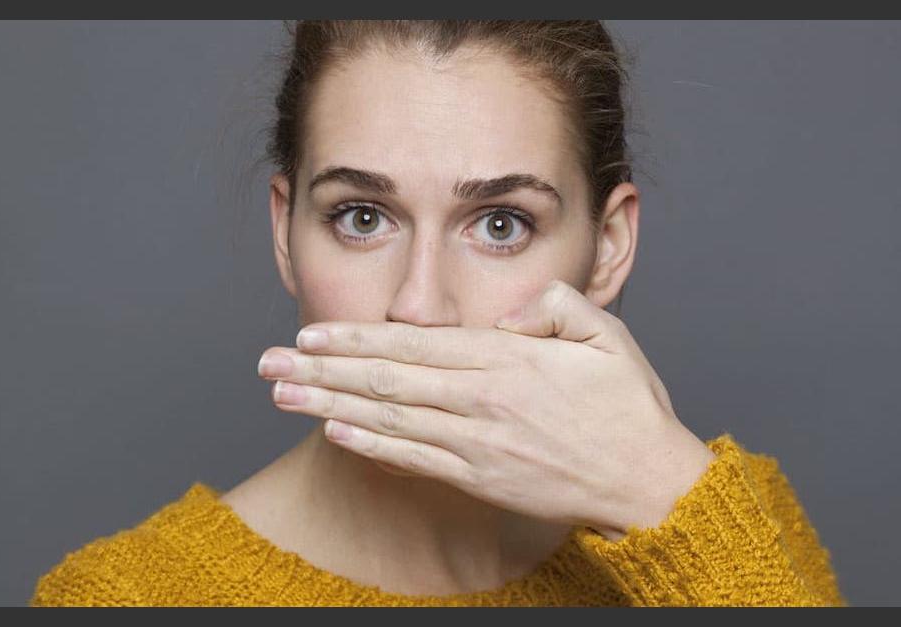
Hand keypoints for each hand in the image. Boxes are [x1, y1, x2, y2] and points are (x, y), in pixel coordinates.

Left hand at [257, 279, 716, 540]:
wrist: (649, 482)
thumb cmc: (628, 406)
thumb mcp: (606, 334)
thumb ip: (553, 306)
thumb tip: (506, 313)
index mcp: (508, 361)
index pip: (415, 343)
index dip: (356, 338)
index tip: (311, 332)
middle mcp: (482, 402)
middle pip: (386, 381)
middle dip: (322, 370)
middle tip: (269, 363)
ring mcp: (477, 444)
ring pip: (388, 420)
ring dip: (329, 406)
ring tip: (283, 396)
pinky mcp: (479, 478)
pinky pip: (413, 461)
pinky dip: (370, 446)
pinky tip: (335, 434)